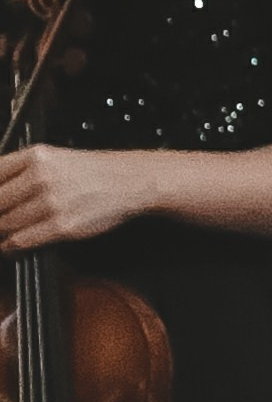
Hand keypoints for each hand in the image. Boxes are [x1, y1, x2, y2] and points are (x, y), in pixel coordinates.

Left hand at [0, 148, 151, 251]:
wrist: (129, 180)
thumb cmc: (94, 171)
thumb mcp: (54, 159)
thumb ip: (21, 172)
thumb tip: (0, 192)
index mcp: (36, 156)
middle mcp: (40, 176)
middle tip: (1, 219)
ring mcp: (51, 202)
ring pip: (6, 223)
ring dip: (2, 232)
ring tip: (4, 233)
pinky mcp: (61, 225)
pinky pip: (23, 240)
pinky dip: (12, 246)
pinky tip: (12, 245)